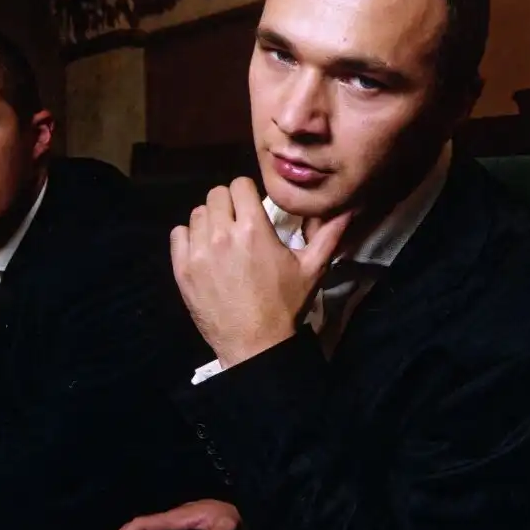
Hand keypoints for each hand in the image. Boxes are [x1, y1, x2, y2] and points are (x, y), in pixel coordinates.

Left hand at [170, 176, 350, 366]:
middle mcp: (223, 234)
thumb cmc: (286, 306)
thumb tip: (351, 208)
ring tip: (222, 238)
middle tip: (238, 222)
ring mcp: (199, 252)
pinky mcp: (183, 269)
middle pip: (216, 194)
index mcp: (255, 228)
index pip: (240, 184)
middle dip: (229, 203)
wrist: (255, 345)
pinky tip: (204, 251)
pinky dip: (189, 237)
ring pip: (197, 213)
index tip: (252, 207)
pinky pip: (178, 234)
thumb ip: (329, 234)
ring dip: (210, 220)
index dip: (247, 192)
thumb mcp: (313, 269)